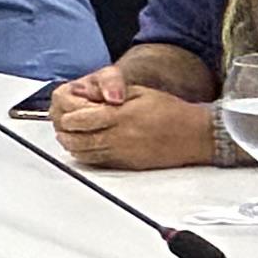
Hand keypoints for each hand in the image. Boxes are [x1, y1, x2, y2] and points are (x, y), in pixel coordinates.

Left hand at [52, 85, 221, 172]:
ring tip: (71, 135)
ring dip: (72, 144)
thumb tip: (87, 97)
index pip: (82, 118)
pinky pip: (97, 162)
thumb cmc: (169, 111)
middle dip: (65, 131)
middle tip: (63, 125)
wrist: (194, 135)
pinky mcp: (127, 164)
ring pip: (84, 153)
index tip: (67, 112)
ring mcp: (122, 153)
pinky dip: (85, 155)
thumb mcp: (139, 93)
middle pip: (77, 139)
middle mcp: (119, 136)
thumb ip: (112, 94)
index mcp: (121, 115)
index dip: (69, 116)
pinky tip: (85, 147)